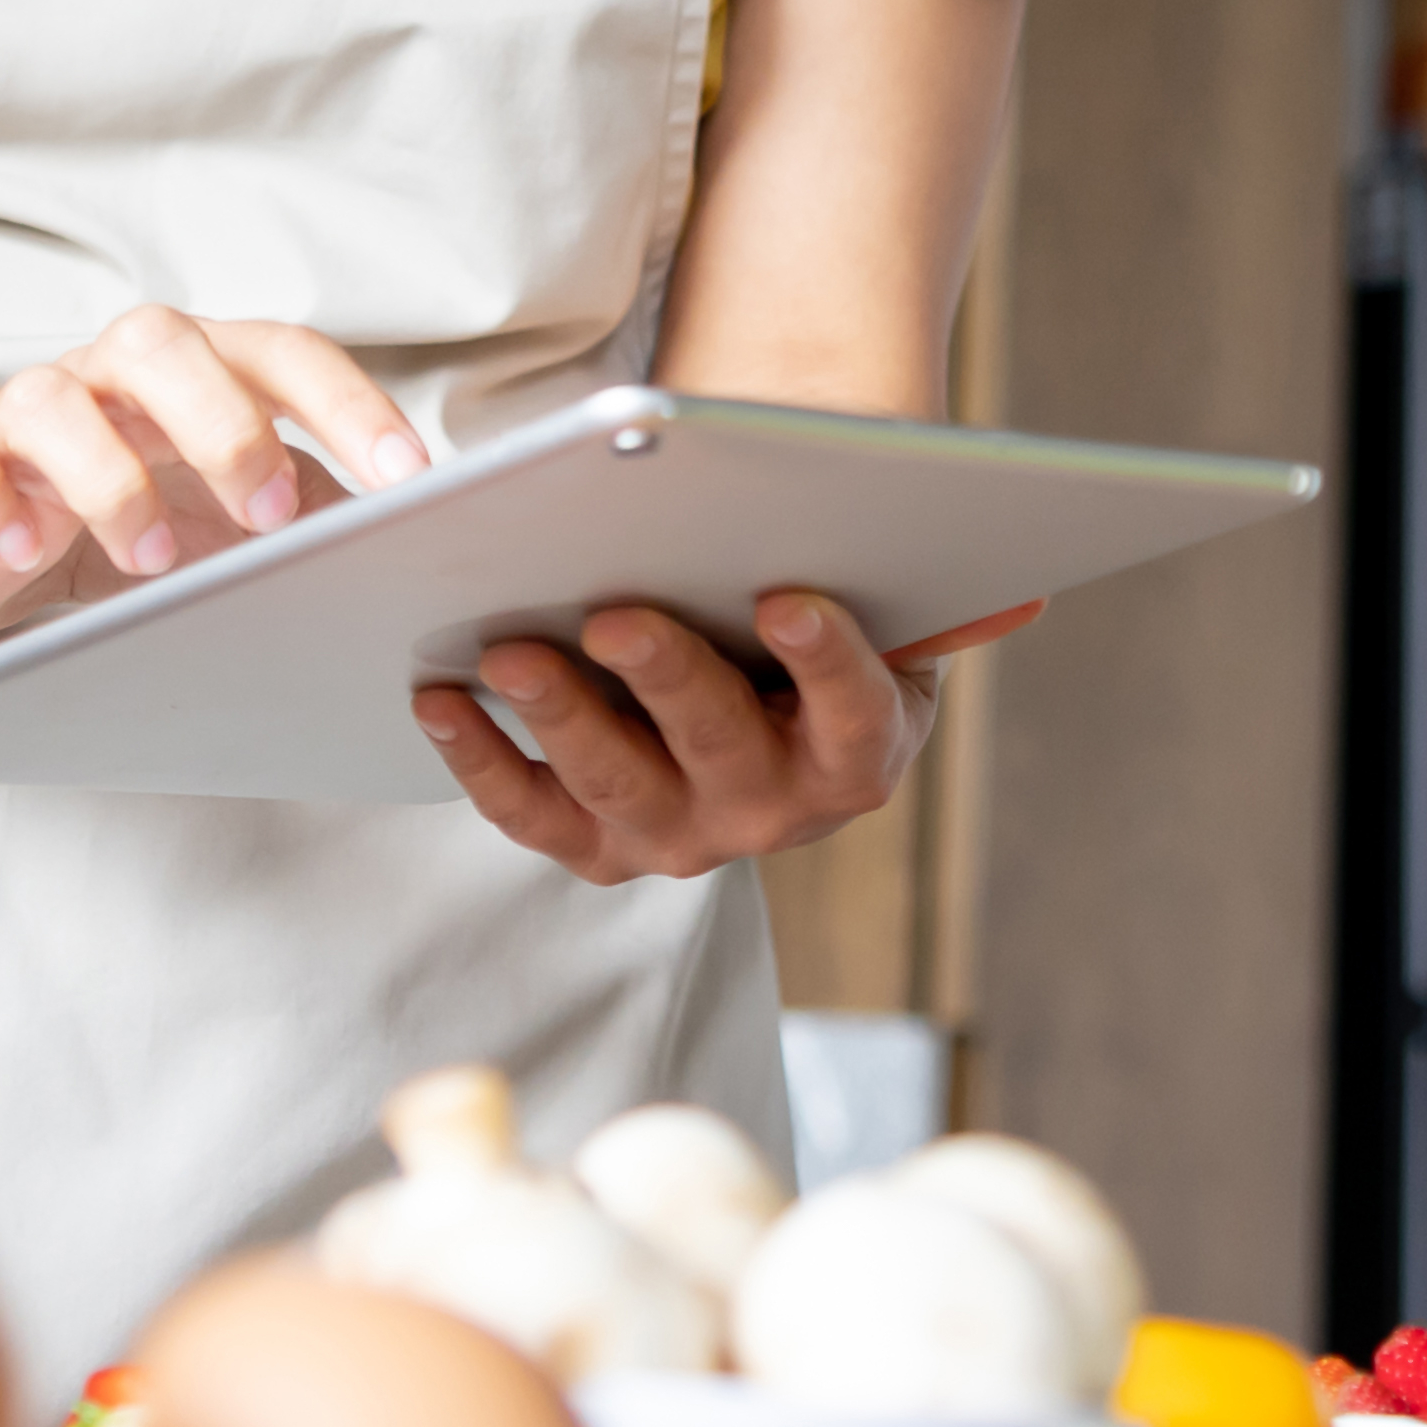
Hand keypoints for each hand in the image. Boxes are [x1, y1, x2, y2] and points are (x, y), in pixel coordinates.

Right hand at [0, 307, 433, 639]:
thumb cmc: (120, 508)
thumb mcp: (221, 512)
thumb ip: (302, 511)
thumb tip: (407, 547)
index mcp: (197, 372)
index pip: (281, 354)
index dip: (348, 404)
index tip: (406, 478)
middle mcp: (108, 375)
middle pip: (161, 343)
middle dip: (225, 425)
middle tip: (269, 516)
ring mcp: (18, 413)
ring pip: (49, 397)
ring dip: (108, 480)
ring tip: (150, 560)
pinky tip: (19, 548)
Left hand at [414, 586, 935, 885]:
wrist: (759, 698)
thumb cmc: (806, 619)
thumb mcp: (875, 610)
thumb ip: (911, 586)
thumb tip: (990, 577)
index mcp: (859, 752)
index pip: (854, 712)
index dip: (826, 660)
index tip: (787, 598)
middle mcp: (777, 812)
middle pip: (721, 746)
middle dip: (665, 678)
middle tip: (613, 614)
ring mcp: (682, 837)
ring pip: (620, 786)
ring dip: (562, 717)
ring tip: (510, 651)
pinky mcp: (599, 849)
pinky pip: (534, 815)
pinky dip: (481, 762)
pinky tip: (435, 700)